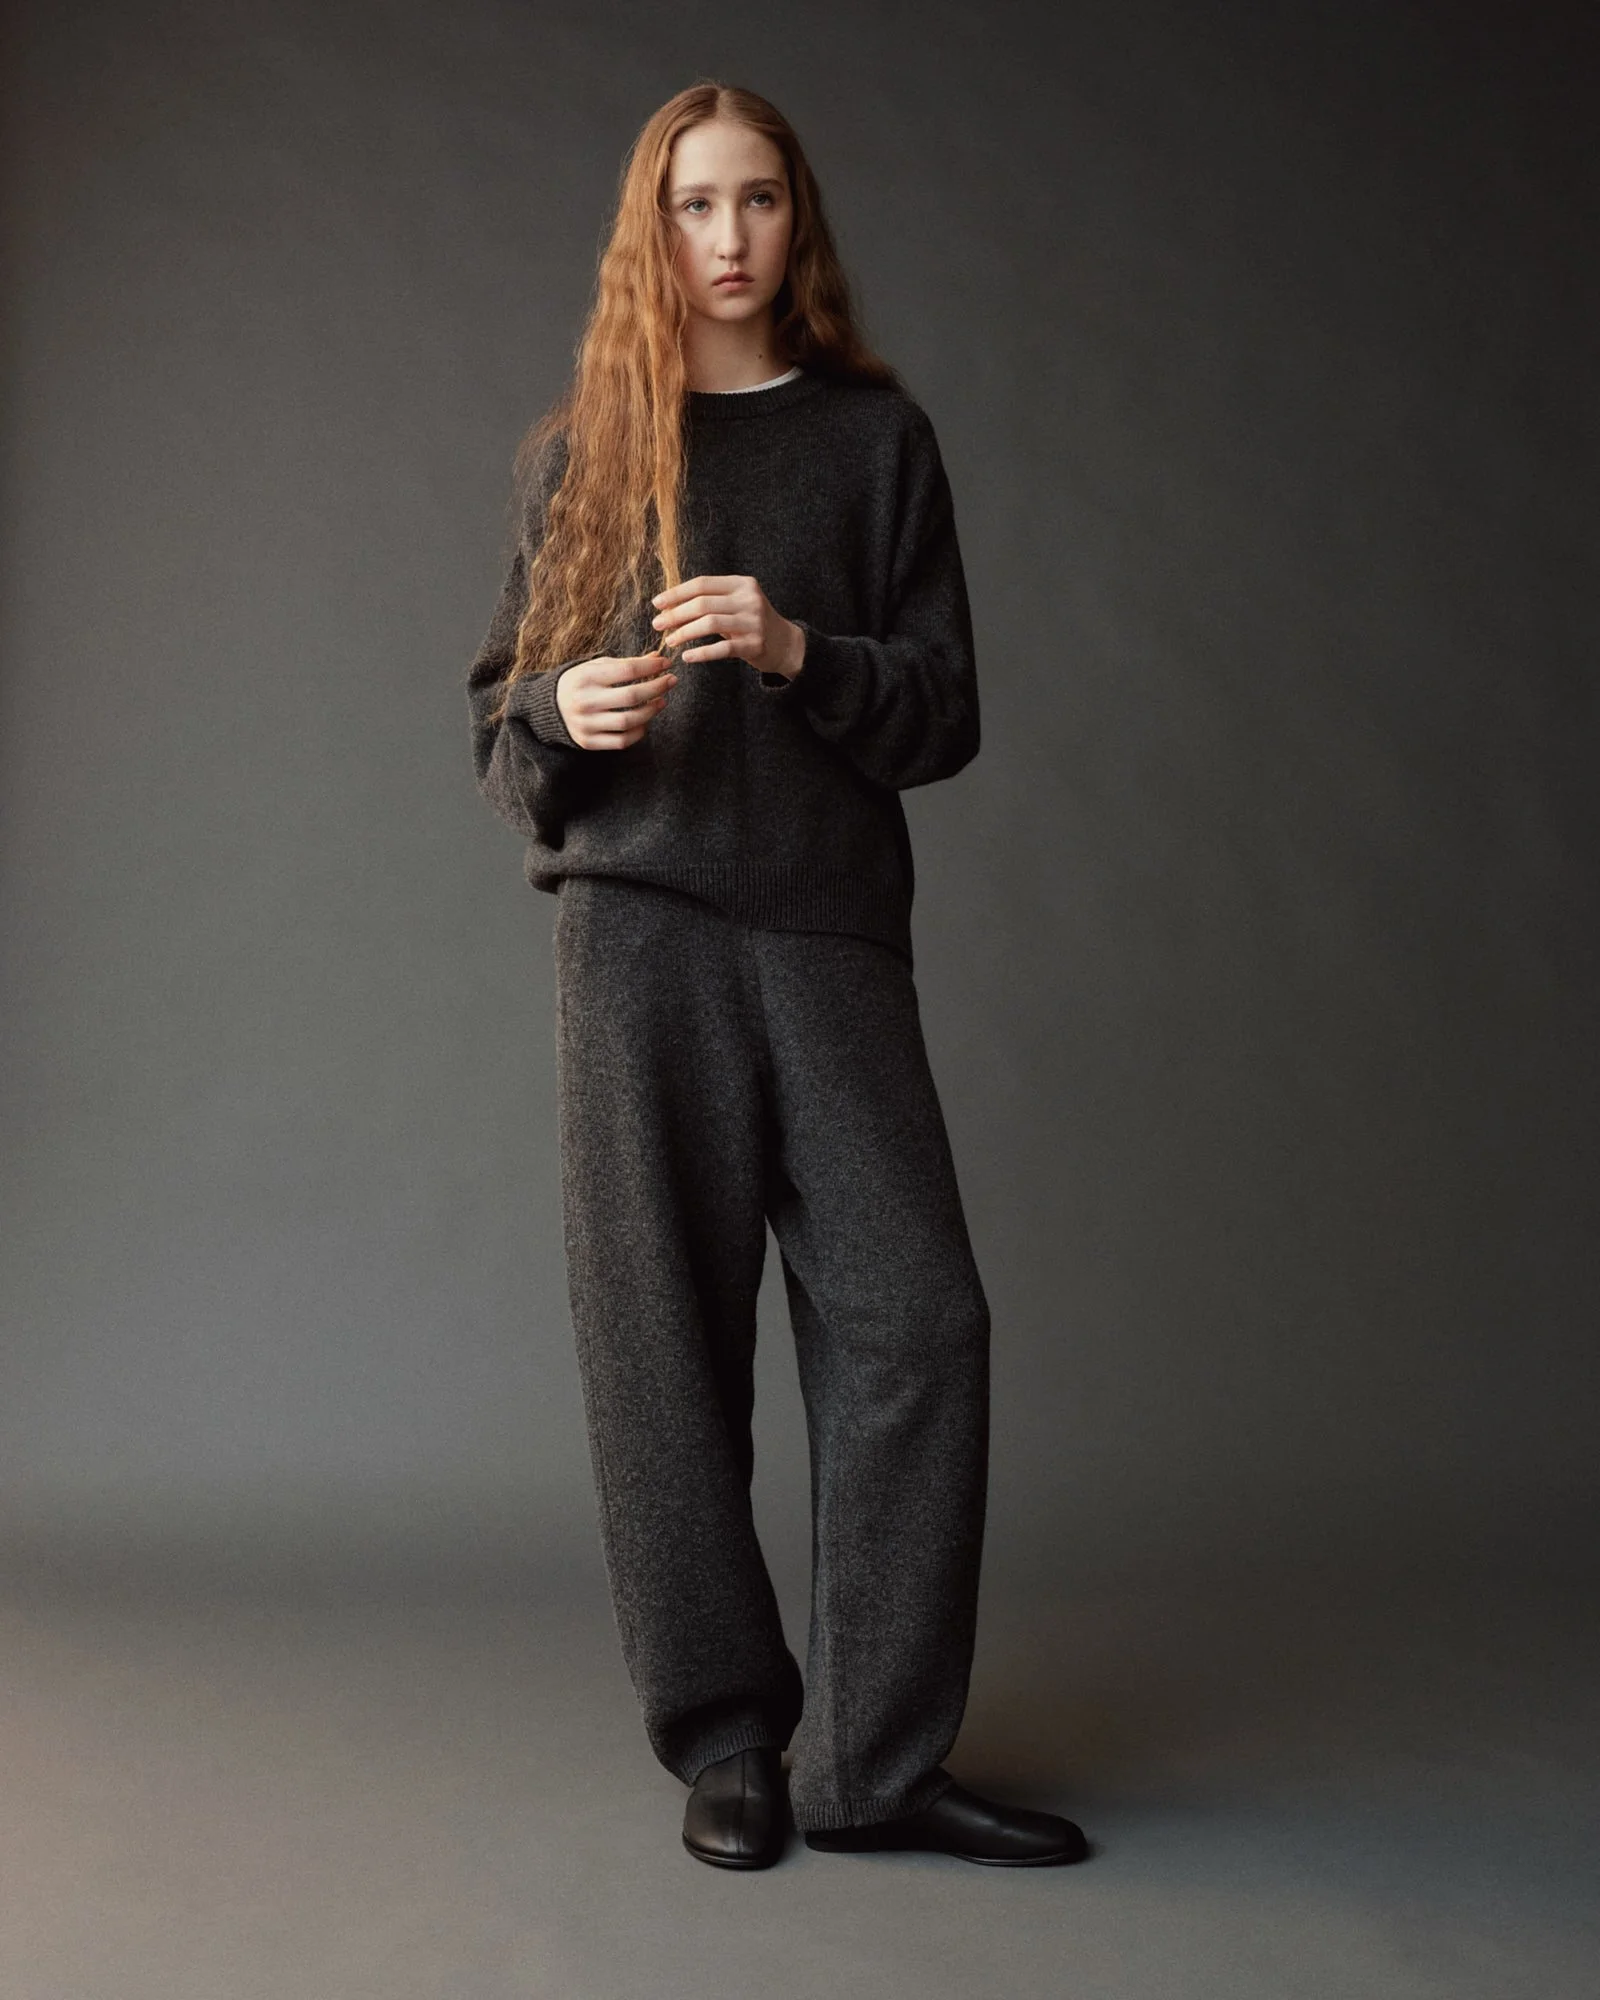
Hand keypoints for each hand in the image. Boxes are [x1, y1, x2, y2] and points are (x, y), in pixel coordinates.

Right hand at [555, 652, 677, 748]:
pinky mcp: (588, 742)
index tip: (667, 663)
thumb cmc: (580, 682)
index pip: (627, 670)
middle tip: (671, 681)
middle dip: (657, 687)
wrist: (549, 707)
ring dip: (651, 711)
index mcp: (586, 677)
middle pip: (632, 696)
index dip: (652, 667)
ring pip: (629, 721)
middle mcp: (585, 701)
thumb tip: (658, 658)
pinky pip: (622, 741)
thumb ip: (626, 664)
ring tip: (661, 701)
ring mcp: (586, 724)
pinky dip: (638, 732)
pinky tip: (645, 721)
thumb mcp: (597, 667)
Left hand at [649, 575, 805, 678]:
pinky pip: (721, 648)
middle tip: (657, 625)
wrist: (785, 644)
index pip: (702, 584)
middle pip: (702, 603)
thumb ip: (709, 601)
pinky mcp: (754, 645)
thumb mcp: (735, 604)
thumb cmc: (751, 622)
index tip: (657, 604)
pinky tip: (687, 657)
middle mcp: (749, 599)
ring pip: (709, 624)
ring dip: (684, 633)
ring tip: (670, 641)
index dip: (676, 593)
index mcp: (741, 584)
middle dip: (675, 614)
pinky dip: (701, 653)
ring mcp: (753, 622)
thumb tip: (668, 607)